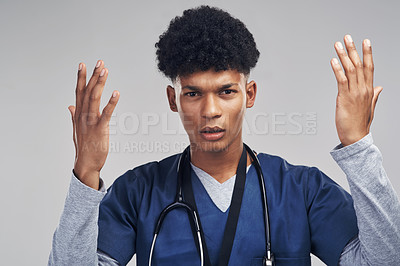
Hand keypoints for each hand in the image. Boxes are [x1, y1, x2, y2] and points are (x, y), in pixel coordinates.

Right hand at [68, 60, 119, 188]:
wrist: (86, 164)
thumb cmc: (84, 147)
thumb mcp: (76, 129)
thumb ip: (73, 116)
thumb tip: (70, 106)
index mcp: (78, 114)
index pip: (78, 92)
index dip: (80, 78)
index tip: (82, 64)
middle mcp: (82, 115)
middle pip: (87, 91)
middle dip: (93, 76)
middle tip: (99, 62)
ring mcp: (90, 122)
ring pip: (94, 98)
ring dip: (99, 83)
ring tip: (105, 70)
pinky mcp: (100, 129)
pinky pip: (106, 113)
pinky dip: (111, 102)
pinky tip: (116, 93)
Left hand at [330, 35, 382, 146]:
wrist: (355, 137)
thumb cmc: (360, 124)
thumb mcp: (370, 107)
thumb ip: (374, 96)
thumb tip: (380, 88)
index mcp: (370, 90)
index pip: (370, 67)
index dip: (368, 53)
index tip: (366, 41)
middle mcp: (363, 89)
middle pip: (359, 65)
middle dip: (353, 49)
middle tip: (347, 37)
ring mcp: (355, 93)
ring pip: (350, 70)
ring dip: (343, 56)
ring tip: (337, 45)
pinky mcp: (345, 98)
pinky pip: (341, 81)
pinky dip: (337, 70)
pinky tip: (333, 61)